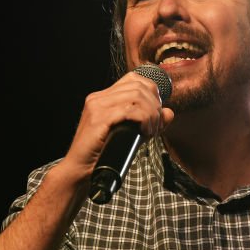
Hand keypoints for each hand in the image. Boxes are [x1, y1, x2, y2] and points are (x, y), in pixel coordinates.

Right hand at [60, 72, 174, 180]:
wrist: (80, 171)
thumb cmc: (104, 154)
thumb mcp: (132, 134)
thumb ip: (149, 122)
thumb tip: (169, 112)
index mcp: (103, 97)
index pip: (133, 79)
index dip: (152, 91)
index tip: (156, 112)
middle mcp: (98, 97)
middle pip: (138, 86)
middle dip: (154, 105)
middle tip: (155, 126)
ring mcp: (97, 107)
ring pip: (136, 97)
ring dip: (151, 115)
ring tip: (150, 131)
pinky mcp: (98, 120)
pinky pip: (129, 111)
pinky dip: (144, 120)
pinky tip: (145, 132)